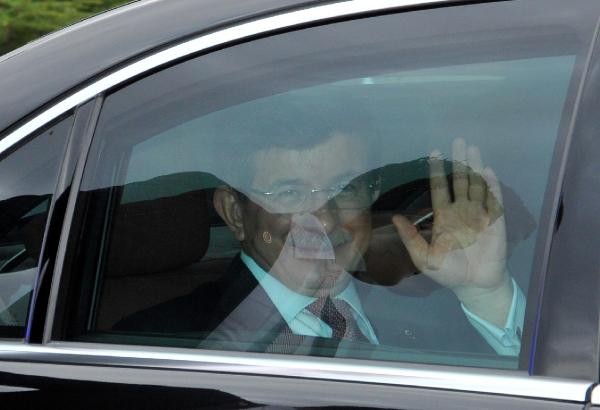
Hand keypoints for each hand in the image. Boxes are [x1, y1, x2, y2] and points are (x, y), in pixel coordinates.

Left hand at [392, 138, 511, 326]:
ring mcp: (479, 215)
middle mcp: (462, 211)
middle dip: (459, 161)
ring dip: (475, 167)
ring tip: (473, 148)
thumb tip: (396, 217)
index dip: (438, 171)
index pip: (440, 188)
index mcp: (445, 217)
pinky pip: (493, 201)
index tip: (435, 152)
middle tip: (458, 140)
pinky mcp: (495, 222)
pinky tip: (487, 171)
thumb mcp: (423, 257)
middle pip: (461, 181)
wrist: (473, 286)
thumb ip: (411, 237)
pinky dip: (491, 186)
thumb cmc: (448, 272)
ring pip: (477, 186)